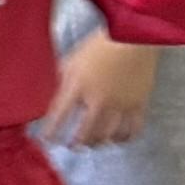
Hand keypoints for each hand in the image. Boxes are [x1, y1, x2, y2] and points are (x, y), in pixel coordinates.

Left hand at [43, 33, 161, 148]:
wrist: (132, 39)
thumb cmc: (98, 46)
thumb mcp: (71, 60)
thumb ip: (63, 81)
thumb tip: (57, 98)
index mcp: (77, 86)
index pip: (59, 116)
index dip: (51, 131)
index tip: (46, 140)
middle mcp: (98, 99)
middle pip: (85, 132)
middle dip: (76, 143)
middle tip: (72, 146)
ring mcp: (120, 104)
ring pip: (108, 135)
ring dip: (98, 142)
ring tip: (93, 143)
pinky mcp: (139, 104)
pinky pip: (132, 129)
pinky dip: (124, 138)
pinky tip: (118, 139)